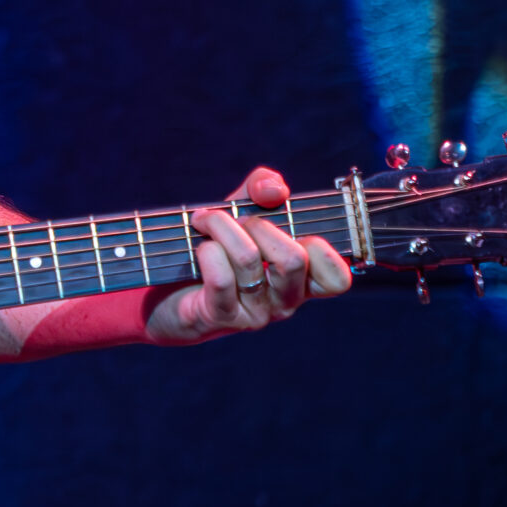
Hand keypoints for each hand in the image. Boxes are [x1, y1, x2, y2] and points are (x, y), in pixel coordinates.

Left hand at [147, 167, 352, 344]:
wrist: (169, 290)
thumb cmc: (217, 248)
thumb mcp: (243, 211)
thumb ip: (263, 189)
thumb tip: (276, 190)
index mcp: (301, 279)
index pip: (336, 279)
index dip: (324, 250)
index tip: (293, 227)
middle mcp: (284, 301)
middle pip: (294, 259)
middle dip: (258, 224)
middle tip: (235, 219)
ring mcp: (255, 314)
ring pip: (249, 259)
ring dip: (221, 227)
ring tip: (204, 221)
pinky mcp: (221, 318)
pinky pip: (221, 278)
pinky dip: (207, 251)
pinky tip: (199, 246)